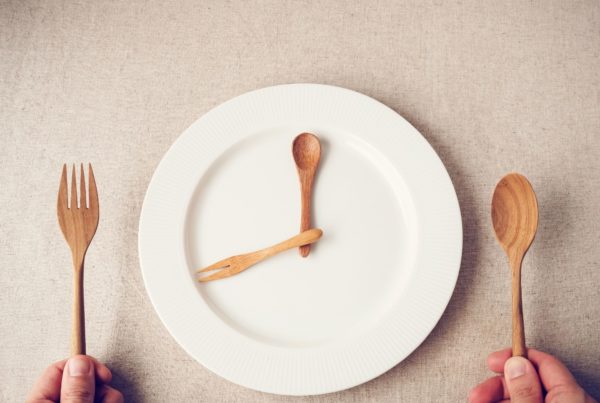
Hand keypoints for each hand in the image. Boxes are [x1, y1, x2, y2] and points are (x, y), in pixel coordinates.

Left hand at [26, 355, 122, 402]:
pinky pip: (98, 400)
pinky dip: (107, 402)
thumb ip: (76, 391)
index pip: (60, 368)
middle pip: (80, 379)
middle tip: (108, 399)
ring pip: (93, 391)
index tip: (103, 373)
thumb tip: (80, 363)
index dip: (85, 366)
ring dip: (108, 397)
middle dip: (101, 385)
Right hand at [469, 348, 596, 402]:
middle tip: (478, 393)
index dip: (513, 356)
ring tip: (478, 402)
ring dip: (497, 398)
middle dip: (498, 384)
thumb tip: (515, 363)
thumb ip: (525, 390)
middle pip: (529, 381)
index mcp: (572, 397)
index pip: (542, 361)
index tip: (493, 360)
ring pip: (524, 398)